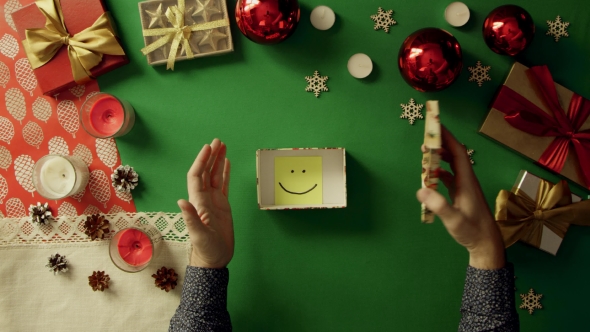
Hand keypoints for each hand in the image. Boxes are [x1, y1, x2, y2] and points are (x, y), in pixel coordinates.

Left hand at [178, 139, 233, 268]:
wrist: (214, 259)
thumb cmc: (206, 249)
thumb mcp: (198, 235)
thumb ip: (191, 218)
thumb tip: (181, 201)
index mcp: (197, 202)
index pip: (197, 176)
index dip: (201, 161)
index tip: (208, 148)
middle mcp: (204, 198)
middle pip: (206, 172)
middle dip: (210, 156)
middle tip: (217, 141)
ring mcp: (213, 201)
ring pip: (215, 176)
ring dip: (218, 161)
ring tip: (223, 146)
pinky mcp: (222, 206)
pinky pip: (223, 185)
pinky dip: (224, 173)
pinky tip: (227, 163)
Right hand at [416, 127, 504, 269]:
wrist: (486, 244)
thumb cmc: (472, 232)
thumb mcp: (454, 220)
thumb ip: (439, 206)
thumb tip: (421, 189)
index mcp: (467, 182)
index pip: (458, 153)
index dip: (448, 138)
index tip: (436, 126)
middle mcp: (467, 181)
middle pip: (455, 156)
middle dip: (441, 144)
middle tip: (426, 138)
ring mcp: (464, 188)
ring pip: (452, 166)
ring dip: (440, 158)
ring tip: (425, 153)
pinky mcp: (461, 195)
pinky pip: (449, 177)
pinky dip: (439, 173)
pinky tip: (430, 175)